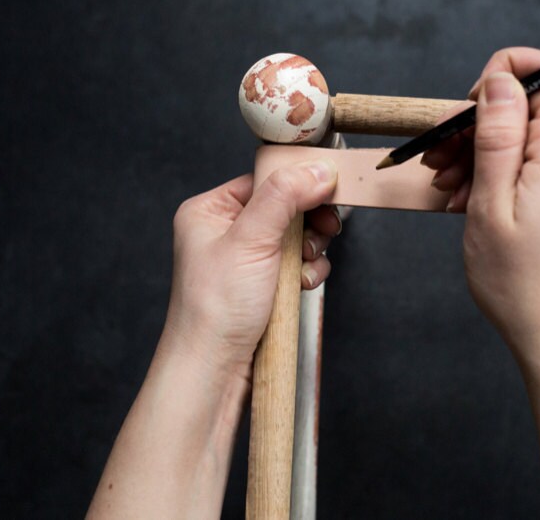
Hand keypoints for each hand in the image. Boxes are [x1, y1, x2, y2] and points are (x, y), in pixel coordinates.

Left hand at [159, 160, 341, 376]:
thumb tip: (316, 169)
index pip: (265, 180)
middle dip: (309, 223)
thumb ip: (285, 197)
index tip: (329, 190)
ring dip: (311, 251)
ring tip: (305, 267)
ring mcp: (246, 260)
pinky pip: (299, 264)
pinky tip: (303, 285)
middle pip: (286, 207)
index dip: (299, 184)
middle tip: (323, 232)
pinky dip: (309, 272)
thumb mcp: (251, 240)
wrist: (214, 370)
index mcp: (210, 211)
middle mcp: (225, 231)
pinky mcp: (264, 284)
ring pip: (297, 236)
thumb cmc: (215, 310)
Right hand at [423, 47, 539, 363]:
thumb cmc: (522, 283)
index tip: (466, 104)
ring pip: (522, 136)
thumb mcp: (491, 202)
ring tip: (448, 189)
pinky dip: (495, 174)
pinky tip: (467, 200)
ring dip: (479, 153)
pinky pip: (528, 163)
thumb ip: (497, 133)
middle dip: (477, 123)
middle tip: (438, 159)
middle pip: (527, 106)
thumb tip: (500, 78)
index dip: (506, 74)